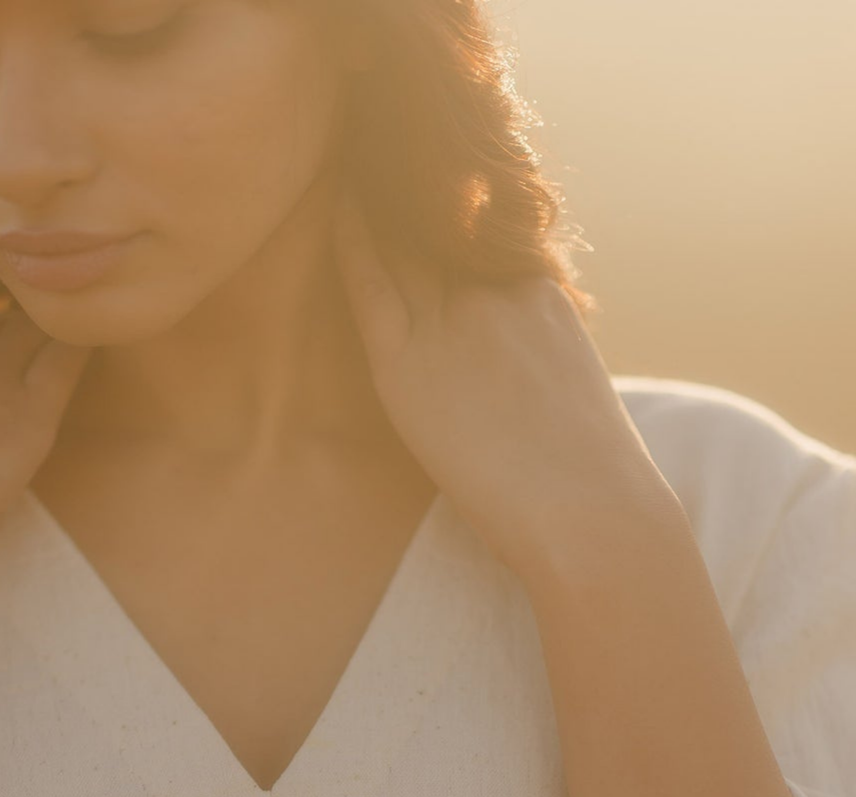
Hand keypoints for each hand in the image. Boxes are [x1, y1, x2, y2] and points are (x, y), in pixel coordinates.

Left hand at [329, 191, 675, 589]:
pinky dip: (353, 241)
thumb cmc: (591, 480)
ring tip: (350, 161)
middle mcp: (495, 295)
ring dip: (378, 199)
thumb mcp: (574, 394)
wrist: (592, 513)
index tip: (431, 180)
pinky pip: (372, 287)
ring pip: (404, 243)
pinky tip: (337, 208)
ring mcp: (452, 325)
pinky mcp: (411, 365)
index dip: (452, 205)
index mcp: (540, 298)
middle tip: (380, 151)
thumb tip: (522, 380)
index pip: (483, 234)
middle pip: (441, 222)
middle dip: (413, 188)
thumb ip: (540, 361)